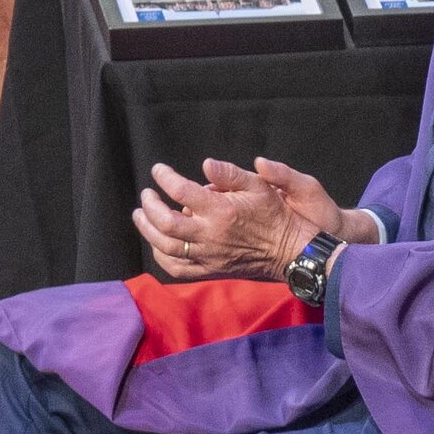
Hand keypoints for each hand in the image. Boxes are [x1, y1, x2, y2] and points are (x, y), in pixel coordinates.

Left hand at [133, 156, 360, 281]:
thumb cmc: (276, 215)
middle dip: (149, 205)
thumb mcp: (259, 186)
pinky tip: (158, 243)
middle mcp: (211, 235)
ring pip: (166, 246)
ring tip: (141, 216)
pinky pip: (178, 269)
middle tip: (147, 194)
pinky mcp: (212, 269)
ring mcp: (209, 255)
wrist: (291, 250)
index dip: (164, 177)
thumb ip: (230, 173)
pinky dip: (161, 256)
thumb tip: (204, 164)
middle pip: (165, 222)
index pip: (179, 190)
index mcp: (221, 211)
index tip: (159, 170)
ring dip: (148, 230)